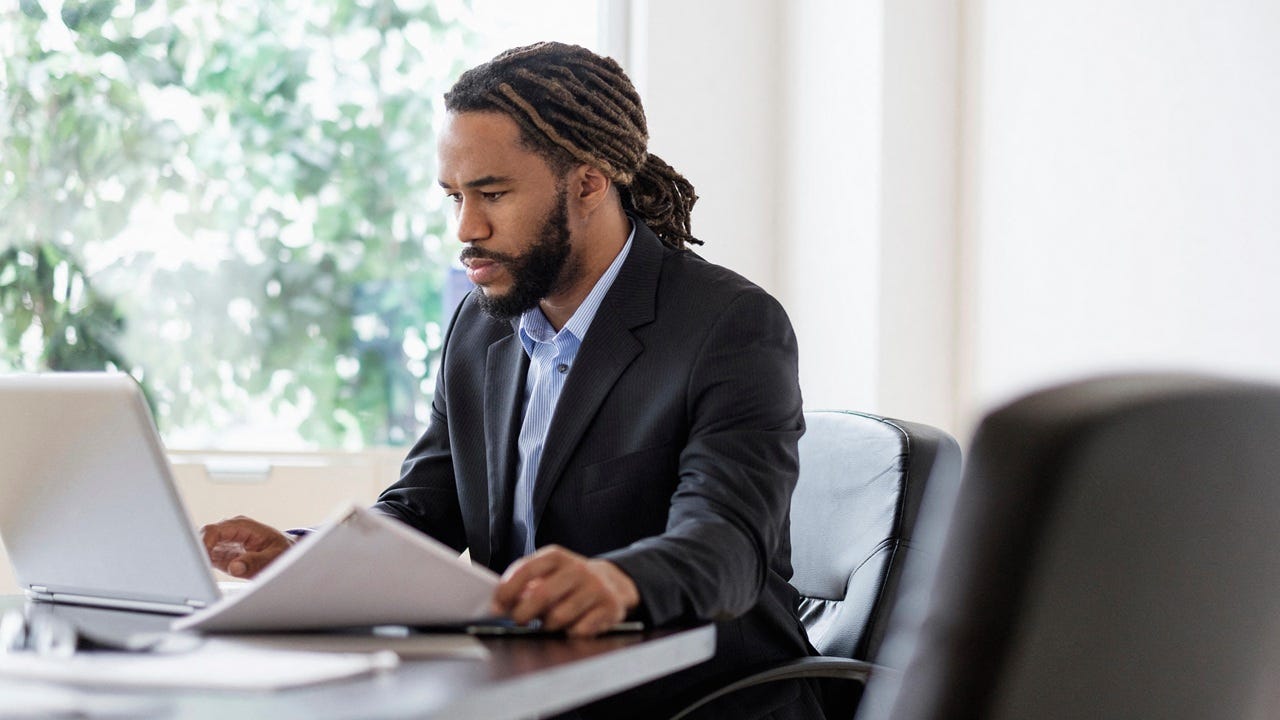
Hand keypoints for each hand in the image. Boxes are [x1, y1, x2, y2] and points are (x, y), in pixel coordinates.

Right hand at [199, 515, 295, 578]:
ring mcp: (225, 542)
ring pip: (201, 546)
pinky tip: (201, 575)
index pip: (214, 530)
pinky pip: (206, 557)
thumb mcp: (274, 557)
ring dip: (197, 559)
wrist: (287, 553)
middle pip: (203, 536)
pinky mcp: (222, 554)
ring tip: (197, 575)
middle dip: (196, 552)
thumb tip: (235, 567)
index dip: (203, 544)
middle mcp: (230, 531)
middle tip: (195, 571)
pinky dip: (201, 565)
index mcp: (242, 526)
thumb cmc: (283, 551)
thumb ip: (255, 562)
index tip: (199, 560)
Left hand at [491, 545, 639, 636]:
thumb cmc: (569, 583)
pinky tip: (573, 625)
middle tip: (519, 620)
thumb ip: (525, 584)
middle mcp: (578, 569)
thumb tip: (500, 604)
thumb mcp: (548, 574)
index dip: (507, 590)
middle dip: (523, 613)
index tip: (496, 606)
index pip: (527, 569)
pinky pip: (579, 631)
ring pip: (559, 617)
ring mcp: (596, 588)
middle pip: (542, 595)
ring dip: (548, 625)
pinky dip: (570, 633)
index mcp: (557, 556)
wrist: (612, 583)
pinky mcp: (609, 607)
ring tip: (550, 621)